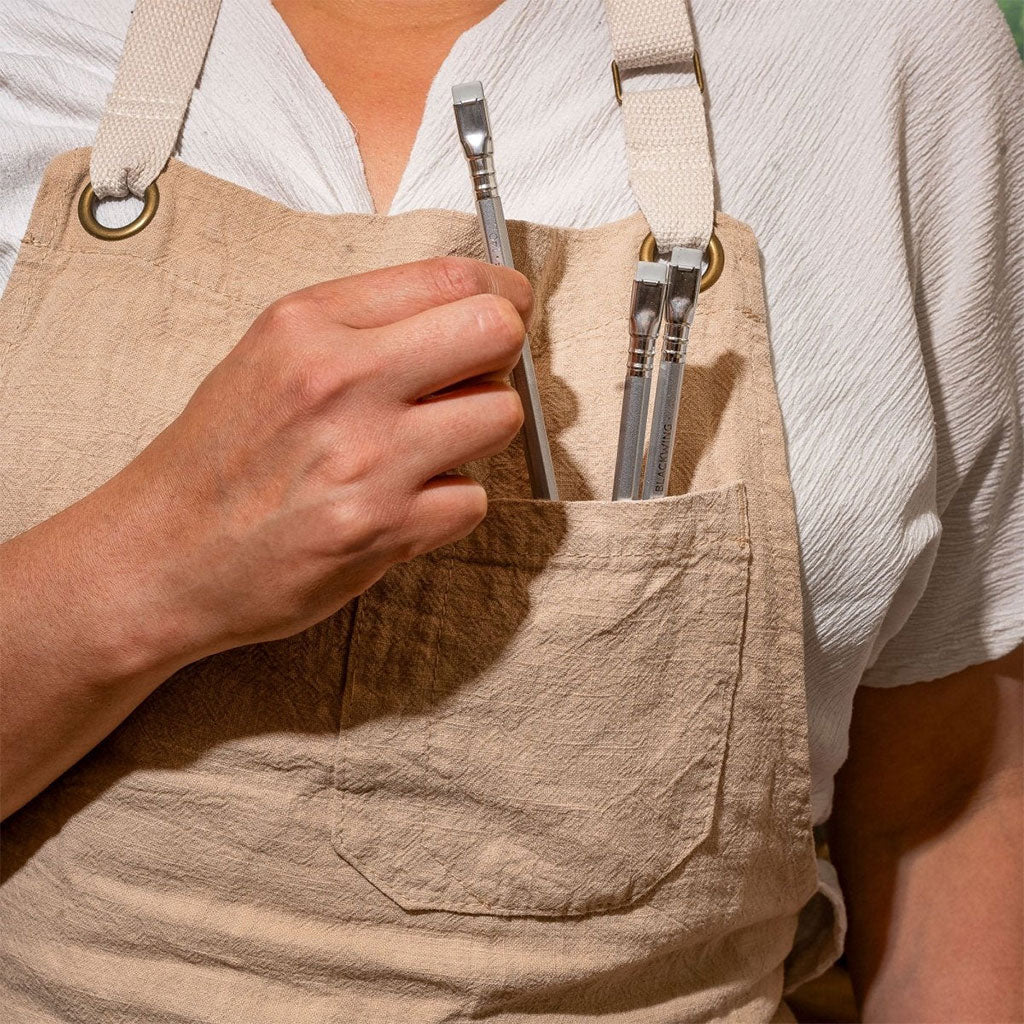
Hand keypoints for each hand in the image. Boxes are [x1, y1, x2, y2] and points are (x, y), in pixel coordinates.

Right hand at [102, 256, 531, 662]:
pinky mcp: (384, 528)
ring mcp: (368, 457)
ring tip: (432, 447)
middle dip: (504, 355)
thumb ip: (362, 327)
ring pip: (501, 416)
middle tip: (478, 377)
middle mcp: (342, 380)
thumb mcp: (270, 356)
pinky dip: (449, 503)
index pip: (452, 278)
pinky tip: (405, 504)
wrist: (163, 555)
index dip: (501, 292)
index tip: (507, 307)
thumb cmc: (219, 459)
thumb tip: (465, 311)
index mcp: (311, 325)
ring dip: (480, 433)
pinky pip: (472, 499)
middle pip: (495, 332)